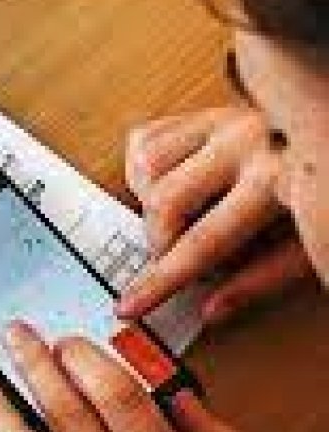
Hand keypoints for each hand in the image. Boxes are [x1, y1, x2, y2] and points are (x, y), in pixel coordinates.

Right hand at [117, 106, 314, 323]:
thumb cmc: (327, 190)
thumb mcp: (309, 243)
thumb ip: (262, 278)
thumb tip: (211, 309)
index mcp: (276, 176)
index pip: (204, 241)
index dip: (163, 280)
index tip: (131, 305)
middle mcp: (244, 141)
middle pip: (164, 203)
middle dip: (161, 241)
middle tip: (176, 254)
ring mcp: (222, 121)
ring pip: (147, 168)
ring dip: (150, 201)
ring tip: (180, 215)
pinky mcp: (204, 113)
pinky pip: (145, 140)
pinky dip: (145, 170)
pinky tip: (172, 183)